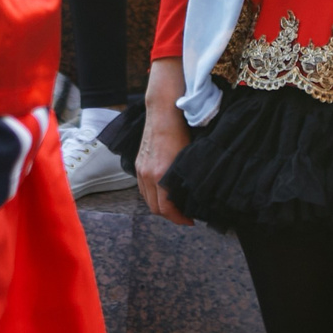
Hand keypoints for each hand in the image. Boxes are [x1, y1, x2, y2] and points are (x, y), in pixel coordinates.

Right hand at [135, 73, 194, 226]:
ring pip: (147, 198)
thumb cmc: (181, 131)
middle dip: (169, 216)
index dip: (179, 219)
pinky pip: (142, 187)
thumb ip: (186, 179)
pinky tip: (163, 191)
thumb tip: (193, 196)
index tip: (190, 221)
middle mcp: (147, 174)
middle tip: (184, 215)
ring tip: (174, 205)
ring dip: (159, 206)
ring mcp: (140, 169)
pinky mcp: (138, 162)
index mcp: (161, 175)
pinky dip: (152, 194)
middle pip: (154, 208)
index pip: (166, 209)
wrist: (163, 111)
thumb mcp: (188, 158)